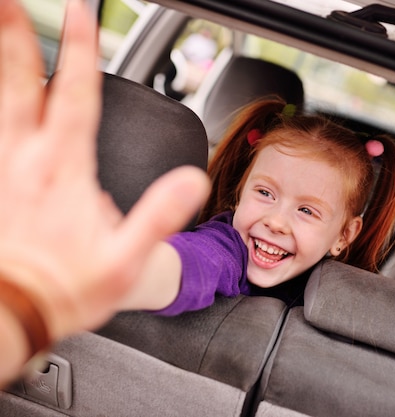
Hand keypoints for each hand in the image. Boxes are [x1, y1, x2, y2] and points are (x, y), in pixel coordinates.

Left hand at [0, 0, 208, 344]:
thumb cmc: (68, 286)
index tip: (81, 12)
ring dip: (0, 62)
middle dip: (18, 36)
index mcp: (64, 170)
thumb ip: (159, 216)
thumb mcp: (127, 259)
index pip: (75, 96)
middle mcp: (27, 160)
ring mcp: (2, 170)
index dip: (81, 51)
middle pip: (22, 84)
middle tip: (11, 1)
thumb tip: (192, 181)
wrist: (14, 312)